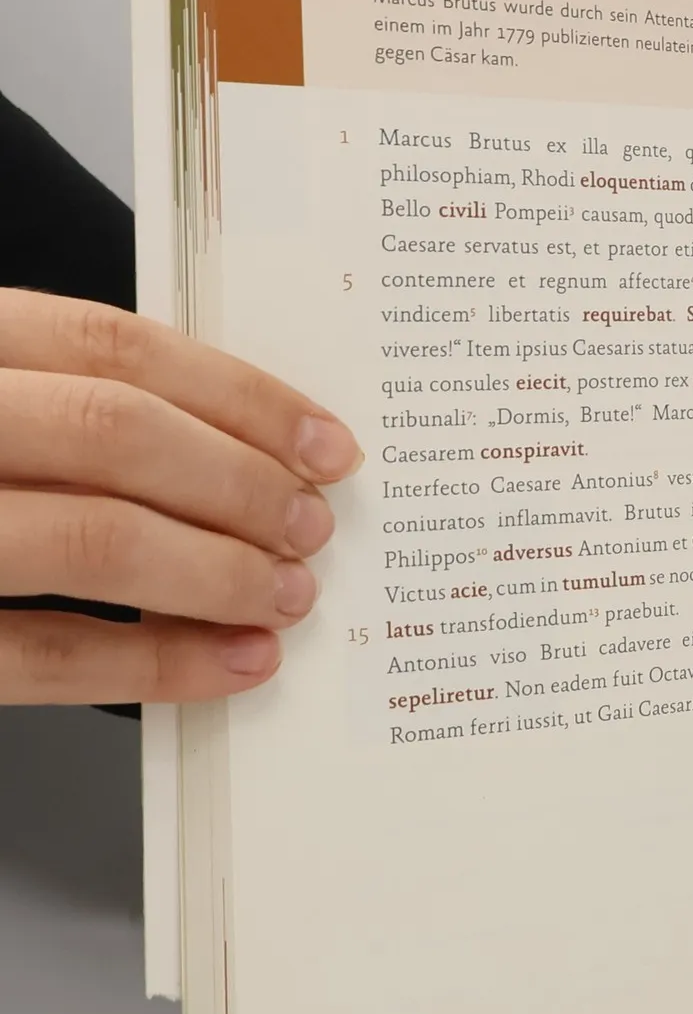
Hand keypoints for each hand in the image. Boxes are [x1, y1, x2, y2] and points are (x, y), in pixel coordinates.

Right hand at [0, 289, 360, 701]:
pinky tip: (231, 666)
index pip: (111, 347)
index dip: (240, 397)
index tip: (328, 446)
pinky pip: (42, 654)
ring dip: (214, 573)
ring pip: (88, 539)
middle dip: (239, 486)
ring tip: (286, 596)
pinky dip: (155, 663)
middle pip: (113, 434)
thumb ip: (69, 402)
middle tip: (312, 528)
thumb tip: (245, 448)